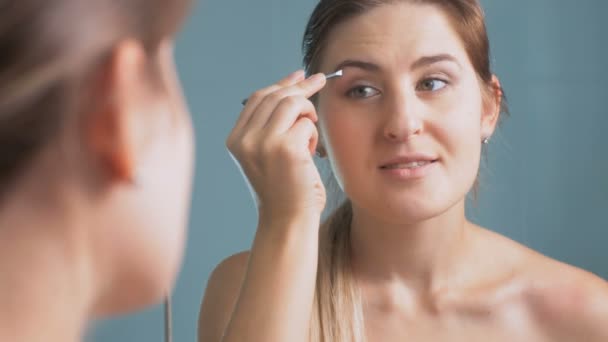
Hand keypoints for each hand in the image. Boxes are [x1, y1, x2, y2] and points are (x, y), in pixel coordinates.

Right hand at [226, 70, 326, 221]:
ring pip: (292, 103)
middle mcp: (244, 139)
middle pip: (276, 95)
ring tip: (312, 137)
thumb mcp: (269, 153)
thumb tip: (294, 83)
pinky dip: (315, 135)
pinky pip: (307, 123)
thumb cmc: (285, 189)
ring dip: (309, 113)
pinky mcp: (285, 148)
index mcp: (236, 139)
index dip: (281, 83)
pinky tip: (312, 155)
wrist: (288, 221)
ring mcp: (262, 143)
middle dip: (301, 87)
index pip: (258, 97)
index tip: (300, 75)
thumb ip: (272, 124)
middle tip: (321, 81)